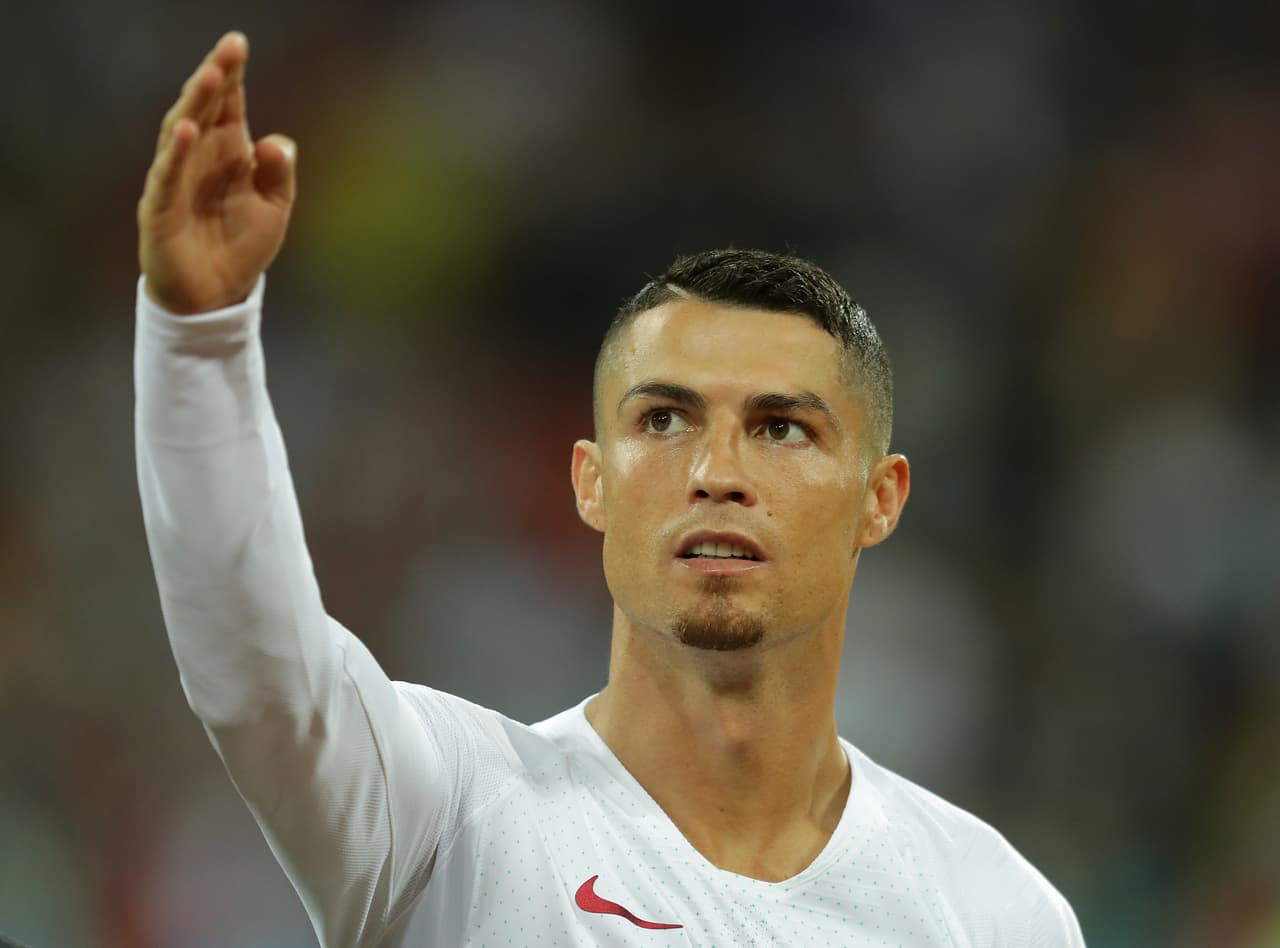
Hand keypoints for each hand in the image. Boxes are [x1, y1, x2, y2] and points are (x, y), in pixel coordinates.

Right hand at [137, 32, 296, 313]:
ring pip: (181, 132)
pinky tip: (186, 131)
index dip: (231, 75)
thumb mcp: (275, 208)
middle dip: (215, 77)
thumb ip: (280, 174)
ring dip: (195, 104)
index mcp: (227, 152)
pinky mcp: (160, 208)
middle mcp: (198, 157)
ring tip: (211, 76)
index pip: (227, 105)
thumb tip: (276, 143)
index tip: (238, 44)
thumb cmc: (241, 244)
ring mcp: (175, 179)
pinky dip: (175, 153)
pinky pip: (166, 176)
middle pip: (204, 108)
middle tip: (229, 48)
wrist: (216, 294)